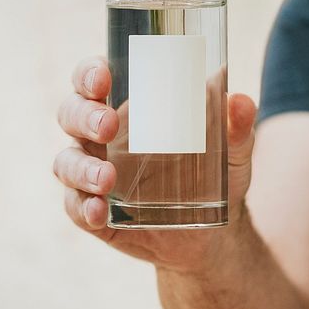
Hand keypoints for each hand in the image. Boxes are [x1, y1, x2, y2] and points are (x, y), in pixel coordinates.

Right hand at [53, 56, 256, 268]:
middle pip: (70, 115)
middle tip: (108, 125)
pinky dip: (83, 209)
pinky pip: (76, 209)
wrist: (213, 234)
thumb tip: (241, 101)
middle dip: (83, 116)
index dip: (88, 74)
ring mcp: (94, 177)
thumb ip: (237, 127)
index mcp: (128, 111)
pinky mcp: (96, 215)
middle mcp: (101, 140)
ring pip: (66, 163)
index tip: (103, 78)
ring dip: (81, 168)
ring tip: (107, 179)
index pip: (92, 81)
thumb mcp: (232, 152)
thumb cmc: (216, 176)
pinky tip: (99, 211)